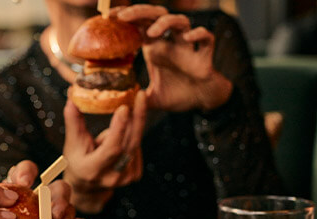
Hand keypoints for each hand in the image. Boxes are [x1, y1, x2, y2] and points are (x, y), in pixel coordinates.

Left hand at [5, 160, 86, 218]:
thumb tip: (2, 204)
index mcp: (22, 186)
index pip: (28, 169)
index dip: (27, 172)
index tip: (24, 182)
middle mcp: (42, 195)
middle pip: (58, 187)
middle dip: (58, 197)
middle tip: (51, 212)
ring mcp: (53, 212)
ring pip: (68, 205)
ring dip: (66, 214)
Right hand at [62, 91, 146, 212]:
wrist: (86, 186)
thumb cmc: (77, 160)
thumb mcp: (72, 142)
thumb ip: (73, 120)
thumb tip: (72, 95)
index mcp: (92, 170)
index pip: (111, 149)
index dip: (119, 128)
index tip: (124, 107)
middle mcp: (112, 177)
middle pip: (130, 144)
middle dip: (137, 118)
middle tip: (141, 96)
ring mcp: (125, 178)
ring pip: (135, 143)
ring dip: (133, 124)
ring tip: (127, 110)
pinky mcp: (135, 175)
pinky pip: (138, 147)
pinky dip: (132, 135)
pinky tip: (125, 130)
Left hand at [117, 5, 232, 110]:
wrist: (202, 101)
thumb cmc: (178, 94)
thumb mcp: (151, 98)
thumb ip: (136, 99)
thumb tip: (119, 108)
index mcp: (155, 48)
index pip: (140, 24)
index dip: (126, 16)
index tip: (109, 15)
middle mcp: (170, 43)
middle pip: (157, 15)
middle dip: (140, 12)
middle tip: (123, 16)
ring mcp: (187, 47)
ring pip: (181, 21)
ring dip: (166, 22)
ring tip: (152, 33)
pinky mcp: (205, 55)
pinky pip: (207, 38)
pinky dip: (199, 34)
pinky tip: (188, 38)